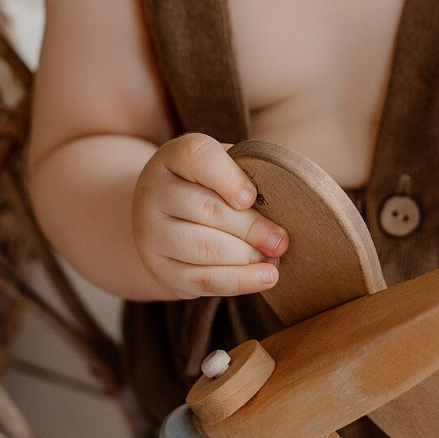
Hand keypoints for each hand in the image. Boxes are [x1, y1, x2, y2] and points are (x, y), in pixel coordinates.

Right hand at [131, 134, 287, 298]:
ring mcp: (152, 233)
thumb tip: (286, 199)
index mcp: (173, 157)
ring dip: (247, 256)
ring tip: (275, 258)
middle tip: (281, 240)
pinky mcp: (161, 269)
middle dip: (251, 228)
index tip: (252, 197)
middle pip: (206, 210)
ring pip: (203, 248)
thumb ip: (248, 172)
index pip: (198, 157)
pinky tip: (265, 277)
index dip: (229, 178)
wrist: (165, 218)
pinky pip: (201, 279)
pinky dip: (238, 281)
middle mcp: (154, 192)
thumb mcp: (223, 165)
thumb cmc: (209, 185)